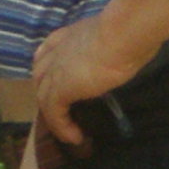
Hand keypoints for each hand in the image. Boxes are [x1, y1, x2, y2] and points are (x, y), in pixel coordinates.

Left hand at [32, 6, 158, 149]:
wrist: (123, 33)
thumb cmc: (127, 30)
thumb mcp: (117, 35)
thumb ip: (113, 42)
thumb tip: (128, 49)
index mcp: (69, 35)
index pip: (48, 50)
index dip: (49, 65)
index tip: (58, 76)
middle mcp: (57, 51)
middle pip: (40, 74)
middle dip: (47, 91)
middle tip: (63, 108)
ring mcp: (55, 70)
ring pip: (43, 96)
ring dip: (53, 115)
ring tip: (68, 129)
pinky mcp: (60, 89)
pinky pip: (53, 114)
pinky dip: (62, 128)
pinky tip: (76, 138)